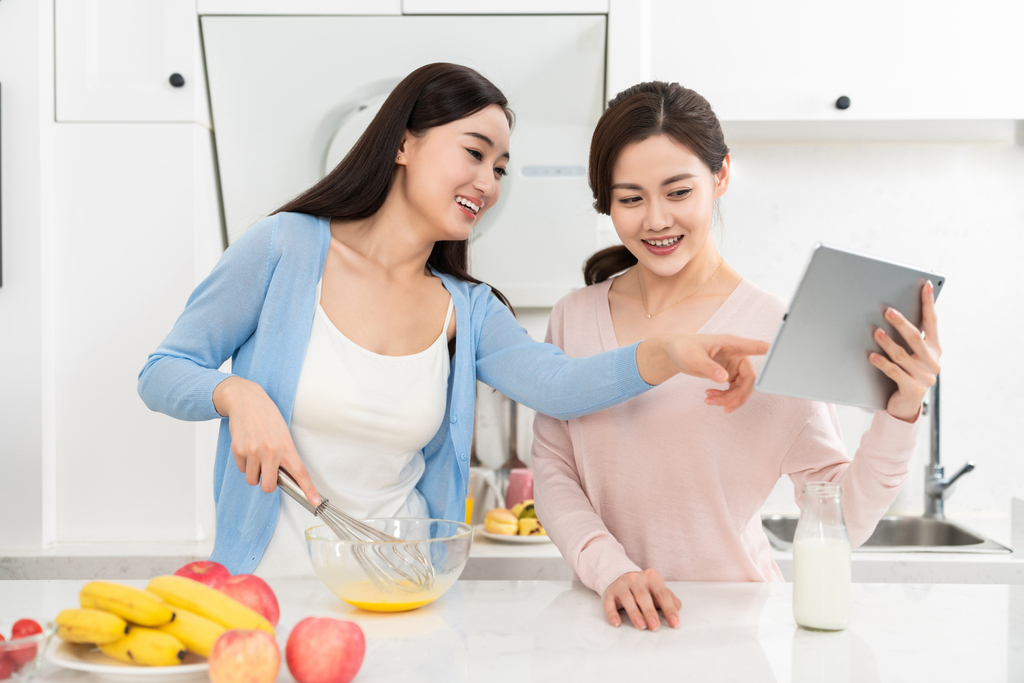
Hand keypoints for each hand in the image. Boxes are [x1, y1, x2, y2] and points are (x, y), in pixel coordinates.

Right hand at [212, 376, 320, 504]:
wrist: (246, 400)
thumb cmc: (267, 416)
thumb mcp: (283, 433)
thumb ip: (284, 454)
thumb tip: (284, 476)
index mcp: (286, 447)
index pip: (300, 473)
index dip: (308, 490)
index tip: (315, 501)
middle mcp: (271, 451)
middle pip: (269, 486)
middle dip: (268, 483)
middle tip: (268, 472)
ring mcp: (254, 451)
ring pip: (253, 480)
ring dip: (255, 474)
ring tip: (257, 456)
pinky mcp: (239, 450)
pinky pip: (242, 469)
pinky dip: (245, 463)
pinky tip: (247, 448)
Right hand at [603, 568, 680, 630]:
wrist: (620, 576)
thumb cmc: (643, 588)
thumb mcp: (657, 589)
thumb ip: (669, 598)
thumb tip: (677, 607)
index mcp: (651, 578)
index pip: (662, 594)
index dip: (669, 609)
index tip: (675, 624)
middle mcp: (635, 579)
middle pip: (643, 596)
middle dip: (650, 612)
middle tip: (655, 627)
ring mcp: (621, 585)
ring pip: (627, 599)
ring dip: (634, 614)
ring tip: (641, 627)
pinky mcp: (609, 593)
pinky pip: (609, 604)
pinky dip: (612, 614)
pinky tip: (617, 623)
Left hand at [645, 333, 769, 412]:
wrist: (675, 352)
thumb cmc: (684, 348)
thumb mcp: (693, 359)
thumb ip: (709, 368)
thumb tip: (724, 379)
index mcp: (731, 344)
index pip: (756, 347)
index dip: (771, 353)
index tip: (781, 358)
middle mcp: (737, 354)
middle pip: (750, 378)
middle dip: (739, 395)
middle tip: (726, 408)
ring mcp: (734, 365)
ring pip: (742, 387)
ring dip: (729, 398)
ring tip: (709, 400)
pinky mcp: (730, 373)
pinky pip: (734, 389)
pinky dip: (724, 397)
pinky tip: (710, 398)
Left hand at [870, 280, 941, 421]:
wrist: (905, 406)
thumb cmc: (906, 374)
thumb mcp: (911, 356)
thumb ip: (908, 339)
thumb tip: (890, 313)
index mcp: (934, 349)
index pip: (932, 321)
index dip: (929, 303)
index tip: (926, 285)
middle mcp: (931, 361)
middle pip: (914, 337)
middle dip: (901, 323)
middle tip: (888, 311)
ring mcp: (923, 376)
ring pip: (902, 355)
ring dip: (887, 343)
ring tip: (875, 332)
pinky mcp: (912, 388)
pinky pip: (894, 372)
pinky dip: (881, 363)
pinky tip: (871, 356)